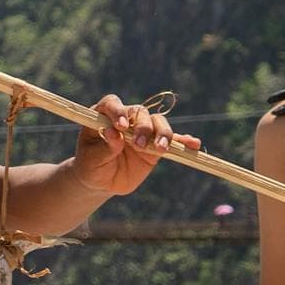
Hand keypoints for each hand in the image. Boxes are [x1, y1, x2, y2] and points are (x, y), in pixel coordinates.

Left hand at [74, 94, 200, 194]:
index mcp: (105, 115)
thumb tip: (115, 136)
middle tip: (139, 144)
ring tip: (161, 148)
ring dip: (163, 133)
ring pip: (158, 123)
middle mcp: (126, 119)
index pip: (112, 104)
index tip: (121, 127)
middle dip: (143, 126)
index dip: (118, 112)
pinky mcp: (156, 145)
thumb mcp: (92, 159)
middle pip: (140, 112)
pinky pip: (172, 141)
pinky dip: (183, 141)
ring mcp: (143, 131)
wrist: (102, 181)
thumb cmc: (91, 165)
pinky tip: (193, 144)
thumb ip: (104, 147)